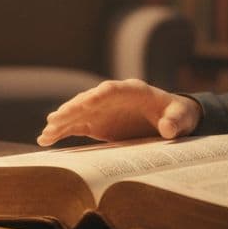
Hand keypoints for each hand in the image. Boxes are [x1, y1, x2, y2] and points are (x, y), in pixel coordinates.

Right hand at [36, 79, 200, 146]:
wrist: (171, 118)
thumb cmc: (177, 115)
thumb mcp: (181, 117)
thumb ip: (175, 121)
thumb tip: (168, 129)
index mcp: (134, 90)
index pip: (113, 89)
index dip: (99, 95)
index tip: (87, 101)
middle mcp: (113, 98)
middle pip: (89, 100)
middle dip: (73, 109)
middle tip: (55, 120)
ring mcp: (102, 110)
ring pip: (78, 112)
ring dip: (62, 122)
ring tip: (46, 134)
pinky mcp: (97, 123)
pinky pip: (76, 125)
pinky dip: (62, 131)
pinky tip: (46, 139)